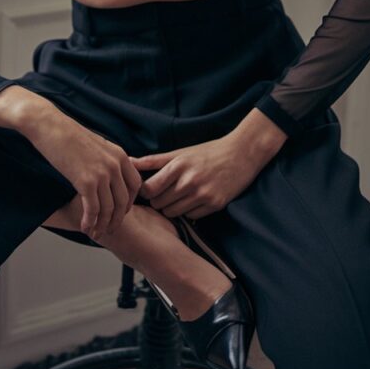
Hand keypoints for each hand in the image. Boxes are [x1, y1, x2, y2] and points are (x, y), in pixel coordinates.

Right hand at [25, 111, 143, 238]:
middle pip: (124, 201)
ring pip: (109, 209)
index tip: (120, 212)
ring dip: (103, 225)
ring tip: (95, 233)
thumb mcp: (97, 145)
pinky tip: (84, 227)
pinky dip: (90, 221)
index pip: (135, 185)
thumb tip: (109, 178)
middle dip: (117, 219)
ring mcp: (102, 173)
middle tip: (109, 230)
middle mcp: (115, 165)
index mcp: (120, 155)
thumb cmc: (69, 135)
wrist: (50, 127)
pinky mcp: (86, 181)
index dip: (129, 202)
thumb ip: (108, 160)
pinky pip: (93, 209)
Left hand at [129, 133, 268, 218]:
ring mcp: (202, 194)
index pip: (149, 189)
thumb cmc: (207, 152)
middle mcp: (189, 181)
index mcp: (178, 165)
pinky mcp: (214, 205)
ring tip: (178, 196)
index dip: (146, 191)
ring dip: (171, 207)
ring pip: (172, 213)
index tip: (149, 188)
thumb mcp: (180, 152)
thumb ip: (153, 160)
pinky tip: (193, 200)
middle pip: (159, 203)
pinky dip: (188, 211)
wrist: (241, 154)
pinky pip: (190, 216)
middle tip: (164, 193)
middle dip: (158, 200)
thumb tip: (128, 161)